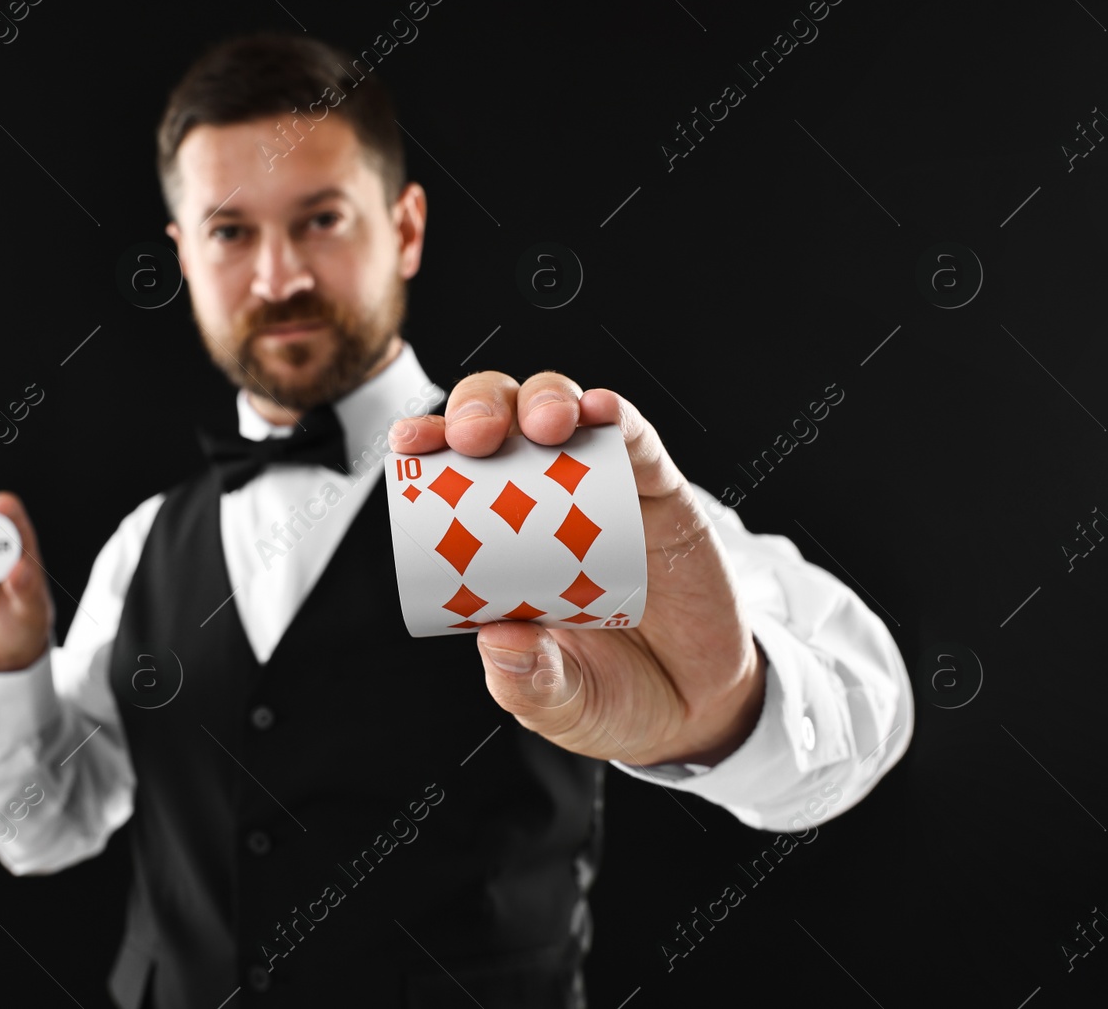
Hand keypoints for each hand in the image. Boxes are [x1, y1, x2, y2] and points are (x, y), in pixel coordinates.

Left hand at [390, 371, 764, 767]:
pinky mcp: (658, 493)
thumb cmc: (611, 697)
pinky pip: (637, 441)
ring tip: (542, 425)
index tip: (407, 442)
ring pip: (564, 412)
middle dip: (480, 408)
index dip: (429, 444)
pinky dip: (618, 417)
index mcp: (497, 543)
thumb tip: (499, 641)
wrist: (700, 708)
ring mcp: (602, 489)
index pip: (452, 475)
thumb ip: (530, 685)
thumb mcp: (562, 705)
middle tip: (476, 436)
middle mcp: (544, 501)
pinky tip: (602, 409)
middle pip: (502, 424)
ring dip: (545, 399)